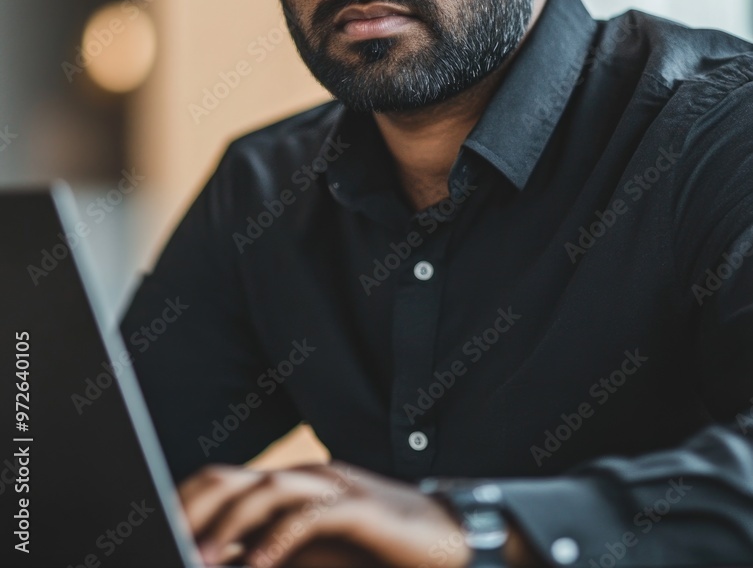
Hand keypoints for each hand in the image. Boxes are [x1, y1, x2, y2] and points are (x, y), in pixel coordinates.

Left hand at [179, 460, 472, 566]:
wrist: (452, 540)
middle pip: (237, 478)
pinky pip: (311, 519)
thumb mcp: (319, 554)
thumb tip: (226, 562)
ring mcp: (337, 488)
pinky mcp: (363, 509)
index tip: (156, 527)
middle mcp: (311, 478)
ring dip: (227, 525)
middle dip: (194, 508)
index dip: (188, 502)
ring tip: (195, 557)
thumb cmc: (382, 551)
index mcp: (295, 485)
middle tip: (163, 534)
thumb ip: (275, 552)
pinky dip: (277, 543)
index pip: (228, 481)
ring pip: (269, 490)